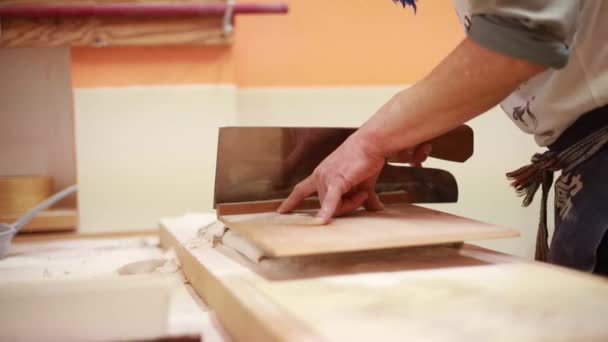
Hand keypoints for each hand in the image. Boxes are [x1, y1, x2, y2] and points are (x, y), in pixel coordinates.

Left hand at [277, 131, 431, 223]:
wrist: (371, 144)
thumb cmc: (365, 159)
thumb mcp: (362, 182)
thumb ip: (364, 197)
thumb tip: (377, 207)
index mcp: (321, 175)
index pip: (300, 190)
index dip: (291, 202)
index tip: (281, 211)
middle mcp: (319, 176)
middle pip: (327, 206)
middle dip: (347, 206)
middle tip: (362, 196)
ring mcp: (326, 178)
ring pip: (335, 207)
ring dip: (353, 204)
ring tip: (364, 192)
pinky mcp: (337, 180)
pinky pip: (332, 201)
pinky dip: (328, 212)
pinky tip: (323, 222)